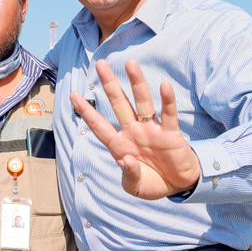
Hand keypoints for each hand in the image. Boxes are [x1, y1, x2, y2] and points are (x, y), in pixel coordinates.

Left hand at [70, 59, 201, 199]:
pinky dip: (167, 101)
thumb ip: (129, 174)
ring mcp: (152, 130)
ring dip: (137, 84)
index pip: (100, 126)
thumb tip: (126, 160)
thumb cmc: (153, 183)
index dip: (87, 112)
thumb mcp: (136, 186)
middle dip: (110, 85)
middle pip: (120, 104)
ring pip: (143, 102)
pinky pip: (168, 114)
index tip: (73, 96)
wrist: (178, 186)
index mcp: (121, 146)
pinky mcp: (171, 134)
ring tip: (131, 64)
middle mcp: (134, 132)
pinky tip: (164, 86)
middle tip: (100, 64)